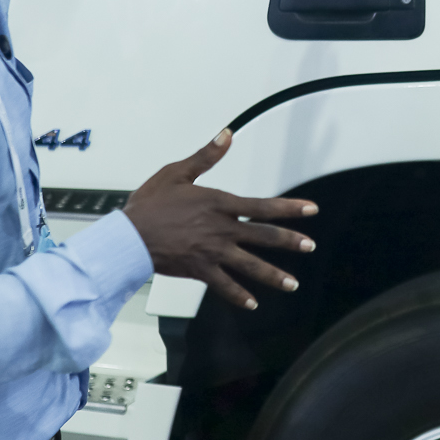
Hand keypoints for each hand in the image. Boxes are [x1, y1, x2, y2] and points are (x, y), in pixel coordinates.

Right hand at [123, 129, 317, 309]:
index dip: (289, 208)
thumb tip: (226, 136)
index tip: (311, 209)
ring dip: (273, 275)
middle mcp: (221, 229)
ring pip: (250, 265)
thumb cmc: (150, 204)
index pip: (262, 206)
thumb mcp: (177, 173)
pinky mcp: (200, 270)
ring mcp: (212, 252)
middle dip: (289, 241)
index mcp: (218, 204)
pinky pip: (224, 286)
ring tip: (292, 284)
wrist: (129, 236)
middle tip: (310, 245)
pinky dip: (238, 295)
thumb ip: (205, 156)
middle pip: (263, 236)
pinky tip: (252, 304)